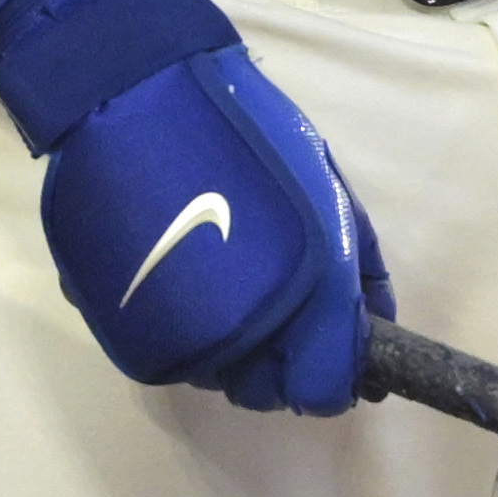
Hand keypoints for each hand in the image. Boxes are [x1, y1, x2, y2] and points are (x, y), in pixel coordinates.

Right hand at [35, 46, 392, 414]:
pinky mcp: (121, 327)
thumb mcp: (330, 201)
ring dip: (227, 343)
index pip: (321, 394)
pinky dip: (180, 324)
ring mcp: (171, 337)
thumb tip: (376, 330)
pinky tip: (183, 272)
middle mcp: (236, 340)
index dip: (333, 373)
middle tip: (276, 297)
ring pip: (212, 373)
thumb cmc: (253, 141)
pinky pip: (166, 349)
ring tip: (226, 274)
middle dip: (278, 360)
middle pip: (262, 392)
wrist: (143, 101)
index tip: (331, 340)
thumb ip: (359, 274)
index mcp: (302, 305)